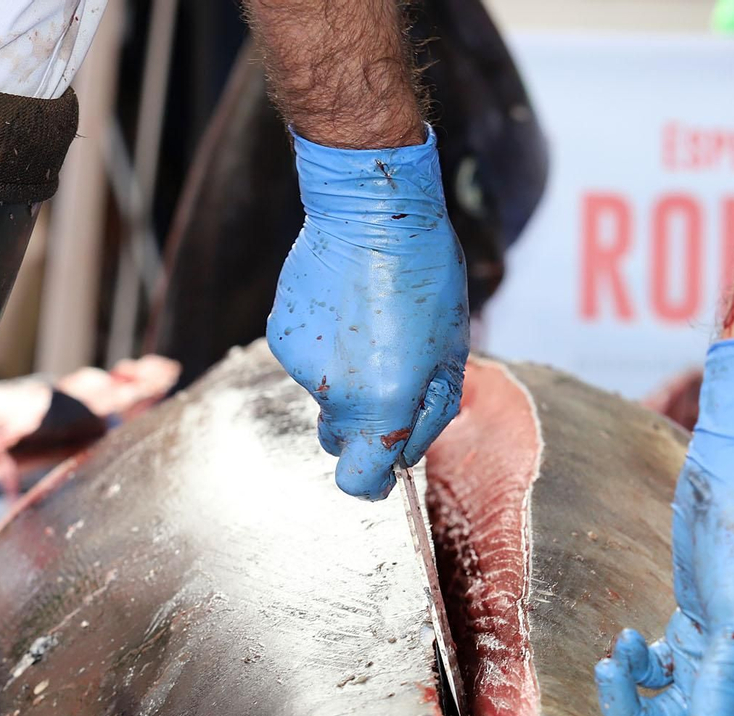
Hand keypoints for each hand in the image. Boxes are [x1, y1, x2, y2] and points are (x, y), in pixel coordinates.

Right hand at [267, 128, 468, 499]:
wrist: (368, 212)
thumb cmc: (423, 277)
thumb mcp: (451, 354)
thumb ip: (428, 414)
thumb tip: (405, 452)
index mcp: (382, 405)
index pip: (358, 482)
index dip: (373, 483)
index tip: (384, 473)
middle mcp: (336, 394)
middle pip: (340, 440)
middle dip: (364, 426)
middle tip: (391, 380)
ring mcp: (302, 366)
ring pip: (326, 395)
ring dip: (347, 378)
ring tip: (371, 327)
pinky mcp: (281, 336)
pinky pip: (307, 361)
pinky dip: (325, 349)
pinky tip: (346, 310)